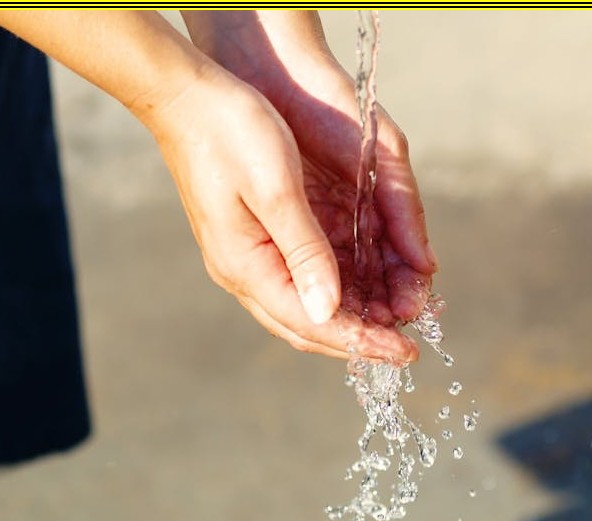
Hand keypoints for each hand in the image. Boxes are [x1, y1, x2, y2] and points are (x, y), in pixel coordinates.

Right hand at [145, 63, 418, 361]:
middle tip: (405, 348)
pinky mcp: (254, 241)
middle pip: (307, 327)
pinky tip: (363, 291)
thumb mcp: (276, 190)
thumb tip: (328, 311)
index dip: (361, 341)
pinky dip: (335, 293)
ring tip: (393, 322)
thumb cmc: (230, 132)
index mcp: (246, 266)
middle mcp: (243, 272)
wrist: (186, 96)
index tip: (405, 352)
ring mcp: (245, 258)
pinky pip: (298, 282)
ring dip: (349, 320)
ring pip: (304, 308)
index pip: (312, 323)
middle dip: (359, 341)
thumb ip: (304, 252)